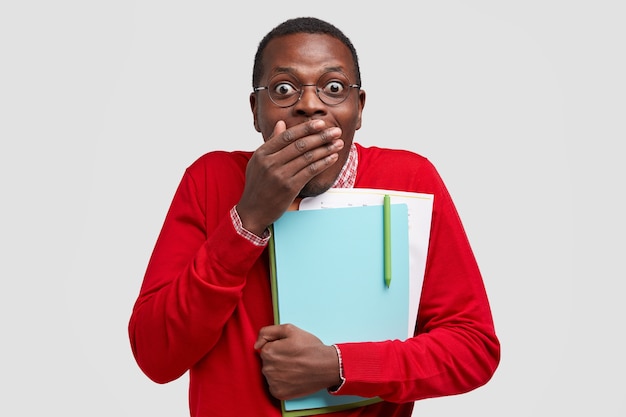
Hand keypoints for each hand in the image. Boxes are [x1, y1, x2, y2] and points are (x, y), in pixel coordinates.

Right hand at [236, 120, 343, 235]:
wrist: (253, 210)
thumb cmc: (258, 185)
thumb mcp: (259, 161)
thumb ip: (272, 142)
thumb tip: (281, 123)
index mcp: (262, 153)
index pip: (288, 135)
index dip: (306, 128)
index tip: (321, 123)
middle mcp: (270, 162)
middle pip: (300, 145)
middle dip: (321, 136)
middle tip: (335, 131)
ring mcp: (280, 175)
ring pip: (308, 157)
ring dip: (326, 149)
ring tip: (338, 143)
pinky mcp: (290, 187)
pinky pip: (310, 171)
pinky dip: (323, 163)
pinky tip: (332, 158)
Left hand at [254, 324, 341, 399]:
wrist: (327, 367)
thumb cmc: (310, 348)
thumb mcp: (289, 329)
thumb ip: (267, 332)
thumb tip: (256, 345)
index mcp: (268, 352)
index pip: (266, 348)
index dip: (278, 346)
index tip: (289, 348)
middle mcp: (267, 368)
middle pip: (268, 361)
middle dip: (278, 358)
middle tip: (294, 357)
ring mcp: (272, 382)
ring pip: (271, 374)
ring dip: (279, 371)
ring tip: (295, 367)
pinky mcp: (278, 393)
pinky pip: (275, 386)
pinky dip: (282, 382)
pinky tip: (293, 377)